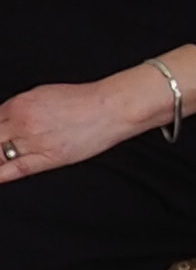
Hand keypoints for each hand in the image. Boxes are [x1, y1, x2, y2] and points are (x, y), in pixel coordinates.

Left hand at [0, 77, 140, 183]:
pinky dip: (1, 174)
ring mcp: (34, 141)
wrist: (111, 108)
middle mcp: (23, 122)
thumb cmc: (83, 100)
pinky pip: (16, 169)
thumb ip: (19, 108)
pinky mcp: (48, 158)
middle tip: (1, 146)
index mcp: (19, 104)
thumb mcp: (42, 94)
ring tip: (3, 158)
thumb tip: (5, 119)